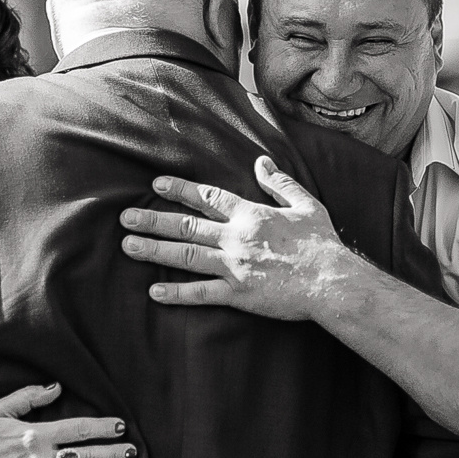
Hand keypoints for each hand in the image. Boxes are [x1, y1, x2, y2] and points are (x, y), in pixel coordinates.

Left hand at [120, 156, 358, 321]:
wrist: (333, 281)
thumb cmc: (322, 244)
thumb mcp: (305, 204)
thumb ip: (279, 183)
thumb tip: (260, 162)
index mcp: (251, 215)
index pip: (208, 198)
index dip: (181, 189)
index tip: (157, 184)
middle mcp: (236, 238)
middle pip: (186, 225)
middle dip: (153, 220)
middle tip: (125, 218)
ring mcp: (234, 266)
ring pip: (185, 256)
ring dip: (154, 250)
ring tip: (127, 246)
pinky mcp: (238, 294)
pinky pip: (202, 293)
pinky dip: (177, 293)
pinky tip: (154, 291)